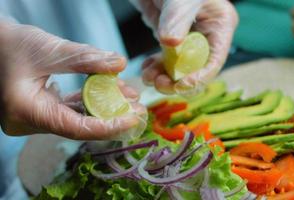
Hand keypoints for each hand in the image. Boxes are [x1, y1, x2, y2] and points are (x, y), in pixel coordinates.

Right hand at [0, 21, 146, 139]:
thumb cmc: (8, 44)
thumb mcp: (48, 49)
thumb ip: (84, 59)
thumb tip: (120, 63)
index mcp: (27, 113)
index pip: (76, 129)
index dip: (109, 126)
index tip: (134, 118)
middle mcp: (30, 121)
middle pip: (80, 125)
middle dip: (111, 116)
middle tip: (139, 108)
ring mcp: (35, 116)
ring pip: (77, 117)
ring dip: (103, 107)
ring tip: (129, 96)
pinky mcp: (40, 107)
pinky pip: (69, 109)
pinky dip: (90, 100)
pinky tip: (109, 91)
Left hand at [130, 0, 237, 94]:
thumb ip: (176, 19)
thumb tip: (170, 43)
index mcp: (220, 25)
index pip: (215, 60)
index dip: (199, 78)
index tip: (180, 86)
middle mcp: (207, 35)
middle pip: (197, 69)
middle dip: (178, 80)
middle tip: (159, 84)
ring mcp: (189, 38)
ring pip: (179, 68)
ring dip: (163, 77)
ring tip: (148, 77)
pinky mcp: (172, 39)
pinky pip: (166, 60)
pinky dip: (155, 67)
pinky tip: (146, 67)